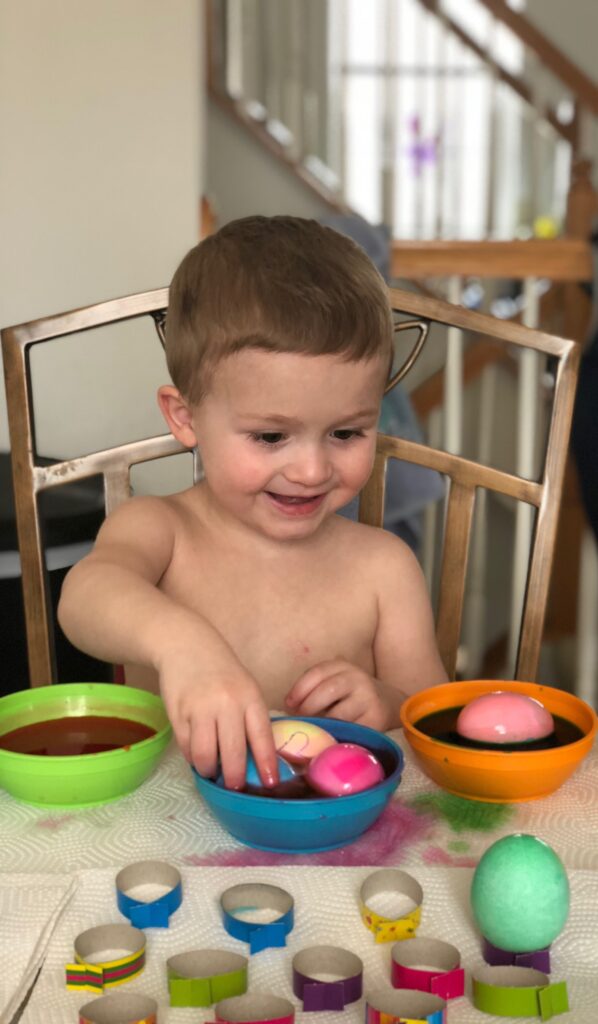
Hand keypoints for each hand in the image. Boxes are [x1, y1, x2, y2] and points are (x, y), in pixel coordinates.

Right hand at [157, 647, 277, 791]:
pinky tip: (197, 754)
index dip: (266, 763)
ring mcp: (200, 708)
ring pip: (205, 755)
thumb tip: (254, 759)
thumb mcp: (245, 687)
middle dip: (234, 777)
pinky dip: (192, 756)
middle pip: (233, 752)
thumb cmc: (222, 671)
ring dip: (209, 769)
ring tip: (211, 770)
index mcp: (249, 697)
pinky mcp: (178, 713)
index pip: (261, 737)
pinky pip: (186, 746)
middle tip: (234, 786)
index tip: (270, 782)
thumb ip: (251, 718)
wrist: (186, 644)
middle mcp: (227, 703)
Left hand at [285, 659, 399, 730]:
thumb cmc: (351, 696)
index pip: (317, 673)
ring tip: (314, 731)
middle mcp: (357, 678)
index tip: (289, 704)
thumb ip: (315, 688)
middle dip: (308, 708)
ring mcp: (368, 699)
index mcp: (343, 666)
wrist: (389, 704)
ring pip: (338, 714)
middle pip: (326, 691)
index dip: (299, 689)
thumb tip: (288, 707)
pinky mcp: (376, 720)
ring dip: (322, 725)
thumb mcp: (336, 682)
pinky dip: (337, 736)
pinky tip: (330, 739)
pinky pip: (351, 731)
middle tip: (301, 721)